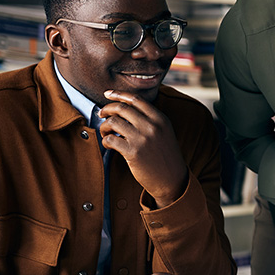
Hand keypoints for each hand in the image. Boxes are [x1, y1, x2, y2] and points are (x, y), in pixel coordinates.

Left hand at [99, 90, 188, 207]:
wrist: (172, 180)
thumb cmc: (166, 157)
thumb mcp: (165, 133)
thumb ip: (151, 120)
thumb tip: (126, 108)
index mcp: (160, 119)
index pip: (136, 99)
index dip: (119, 94)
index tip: (107, 94)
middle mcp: (152, 126)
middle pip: (122, 108)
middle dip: (107, 109)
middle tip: (101, 114)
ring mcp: (142, 139)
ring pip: (113, 122)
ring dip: (104, 126)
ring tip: (105, 133)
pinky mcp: (133, 152)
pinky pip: (110, 140)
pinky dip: (105, 141)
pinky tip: (109, 145)